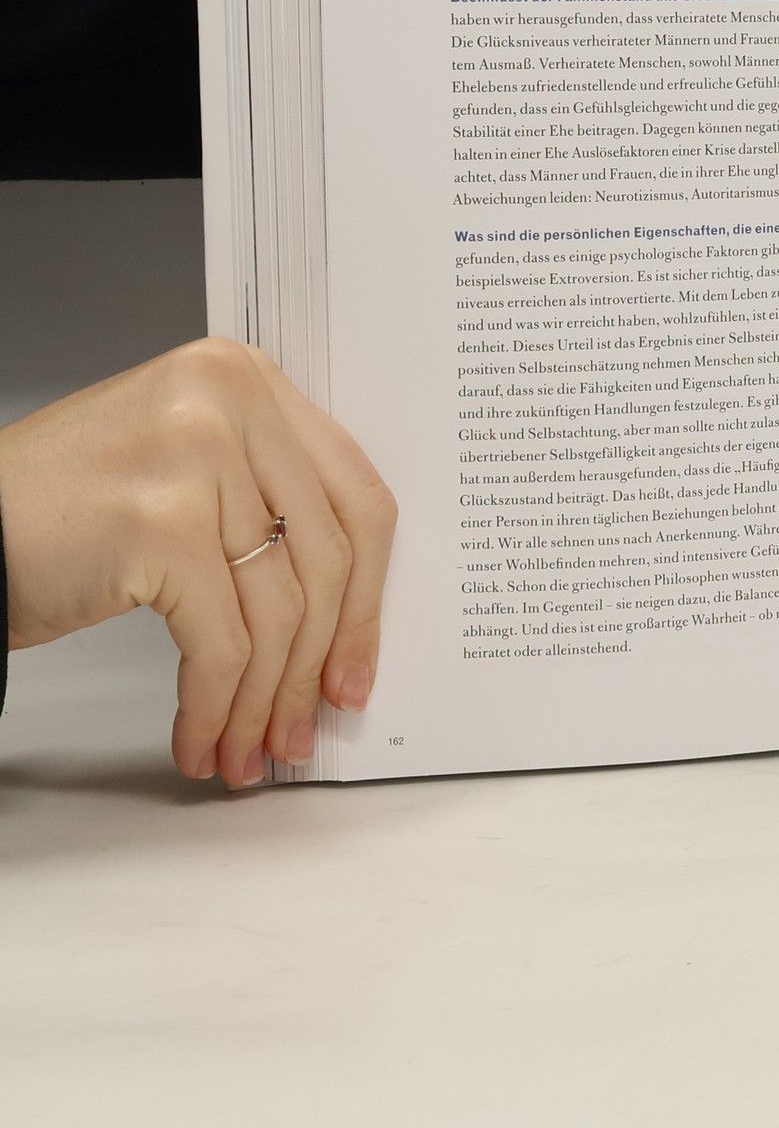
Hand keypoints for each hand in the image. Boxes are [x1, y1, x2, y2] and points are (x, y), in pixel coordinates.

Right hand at [0, 338, 394, 786]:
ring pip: (278, 610)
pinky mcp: (161, 524)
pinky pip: (221, 643)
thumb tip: (345, 617)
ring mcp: (197, 458)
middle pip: (327, 558)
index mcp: (249, 379)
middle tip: (310, 724)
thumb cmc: (60, 508)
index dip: (368, 595)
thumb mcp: (186, 470)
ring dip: (266, 699)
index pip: (356, 497)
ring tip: (250, 748)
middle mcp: (231, 401)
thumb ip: (267, 506)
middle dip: (319, 661)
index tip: (356, 664)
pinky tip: (203, 739)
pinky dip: (217, 705)